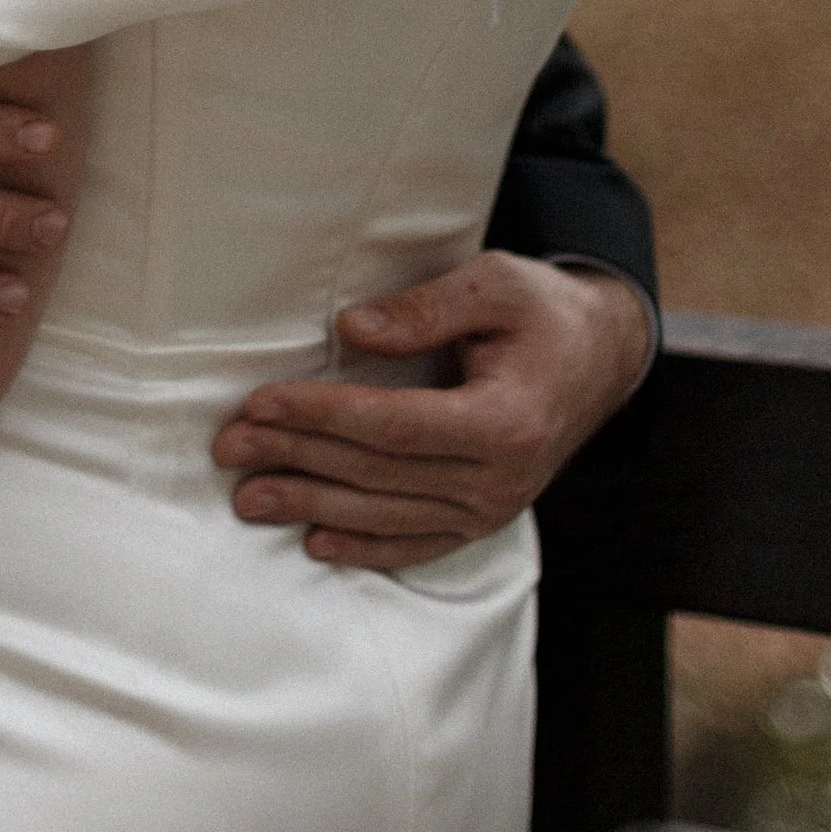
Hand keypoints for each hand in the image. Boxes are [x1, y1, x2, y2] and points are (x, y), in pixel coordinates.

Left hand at [211, 255, 652, 570]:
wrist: (601, 359)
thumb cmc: (543, 313)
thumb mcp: (497, 283)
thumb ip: (427, 308)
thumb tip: (352, 332)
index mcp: (507, 420)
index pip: (393, 425)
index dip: (321, 415)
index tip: (260, 402)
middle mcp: (501, 478)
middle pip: (378, 472)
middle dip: (295, 457)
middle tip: (229, 447)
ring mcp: (494, 509)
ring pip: (387, 514)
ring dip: (311, 506)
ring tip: (248, 497)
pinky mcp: (485, 521)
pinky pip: (418, 545)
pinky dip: (364, 547)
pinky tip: (315, 542)